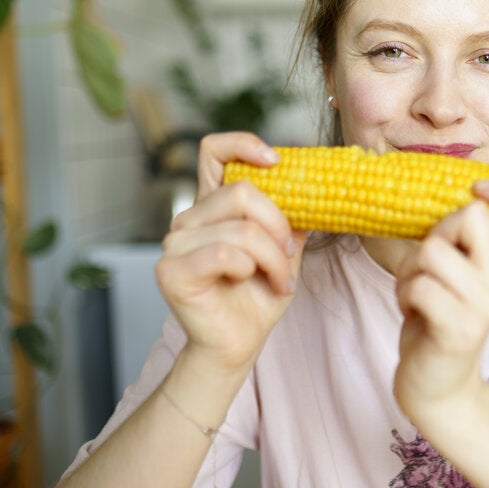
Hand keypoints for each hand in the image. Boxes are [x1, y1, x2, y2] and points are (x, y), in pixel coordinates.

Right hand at [155, 132, 307, 375]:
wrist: (239, 343)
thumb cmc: (258, 296)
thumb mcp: (287, 250)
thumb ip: (293, 217)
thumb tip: (318, 187)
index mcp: (213, 205)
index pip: (214, 151)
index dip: (244, 144)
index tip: (276, 161)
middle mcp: (189, 218)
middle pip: (242, 191)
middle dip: (278, 226)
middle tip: (290, 256)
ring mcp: (175, 243)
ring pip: (241, 229)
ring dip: (272, 258)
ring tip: (279, 280)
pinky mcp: (171, 271)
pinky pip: (225, 254)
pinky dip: (251, 269)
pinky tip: (251, 282)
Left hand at [392, 178, 488, 419]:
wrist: (436, 385)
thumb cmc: (434, 317)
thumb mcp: (452, 271)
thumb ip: (457, 238)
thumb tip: (451, 198)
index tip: (478, 189)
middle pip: (472, 216)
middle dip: (436, 231)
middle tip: (428, 264)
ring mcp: (482, 307)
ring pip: (433, 251)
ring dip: (409, 270)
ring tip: (415, 292)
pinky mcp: (459, 330)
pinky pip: (420, 286)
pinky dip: (403, 295)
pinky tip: (411, 312)